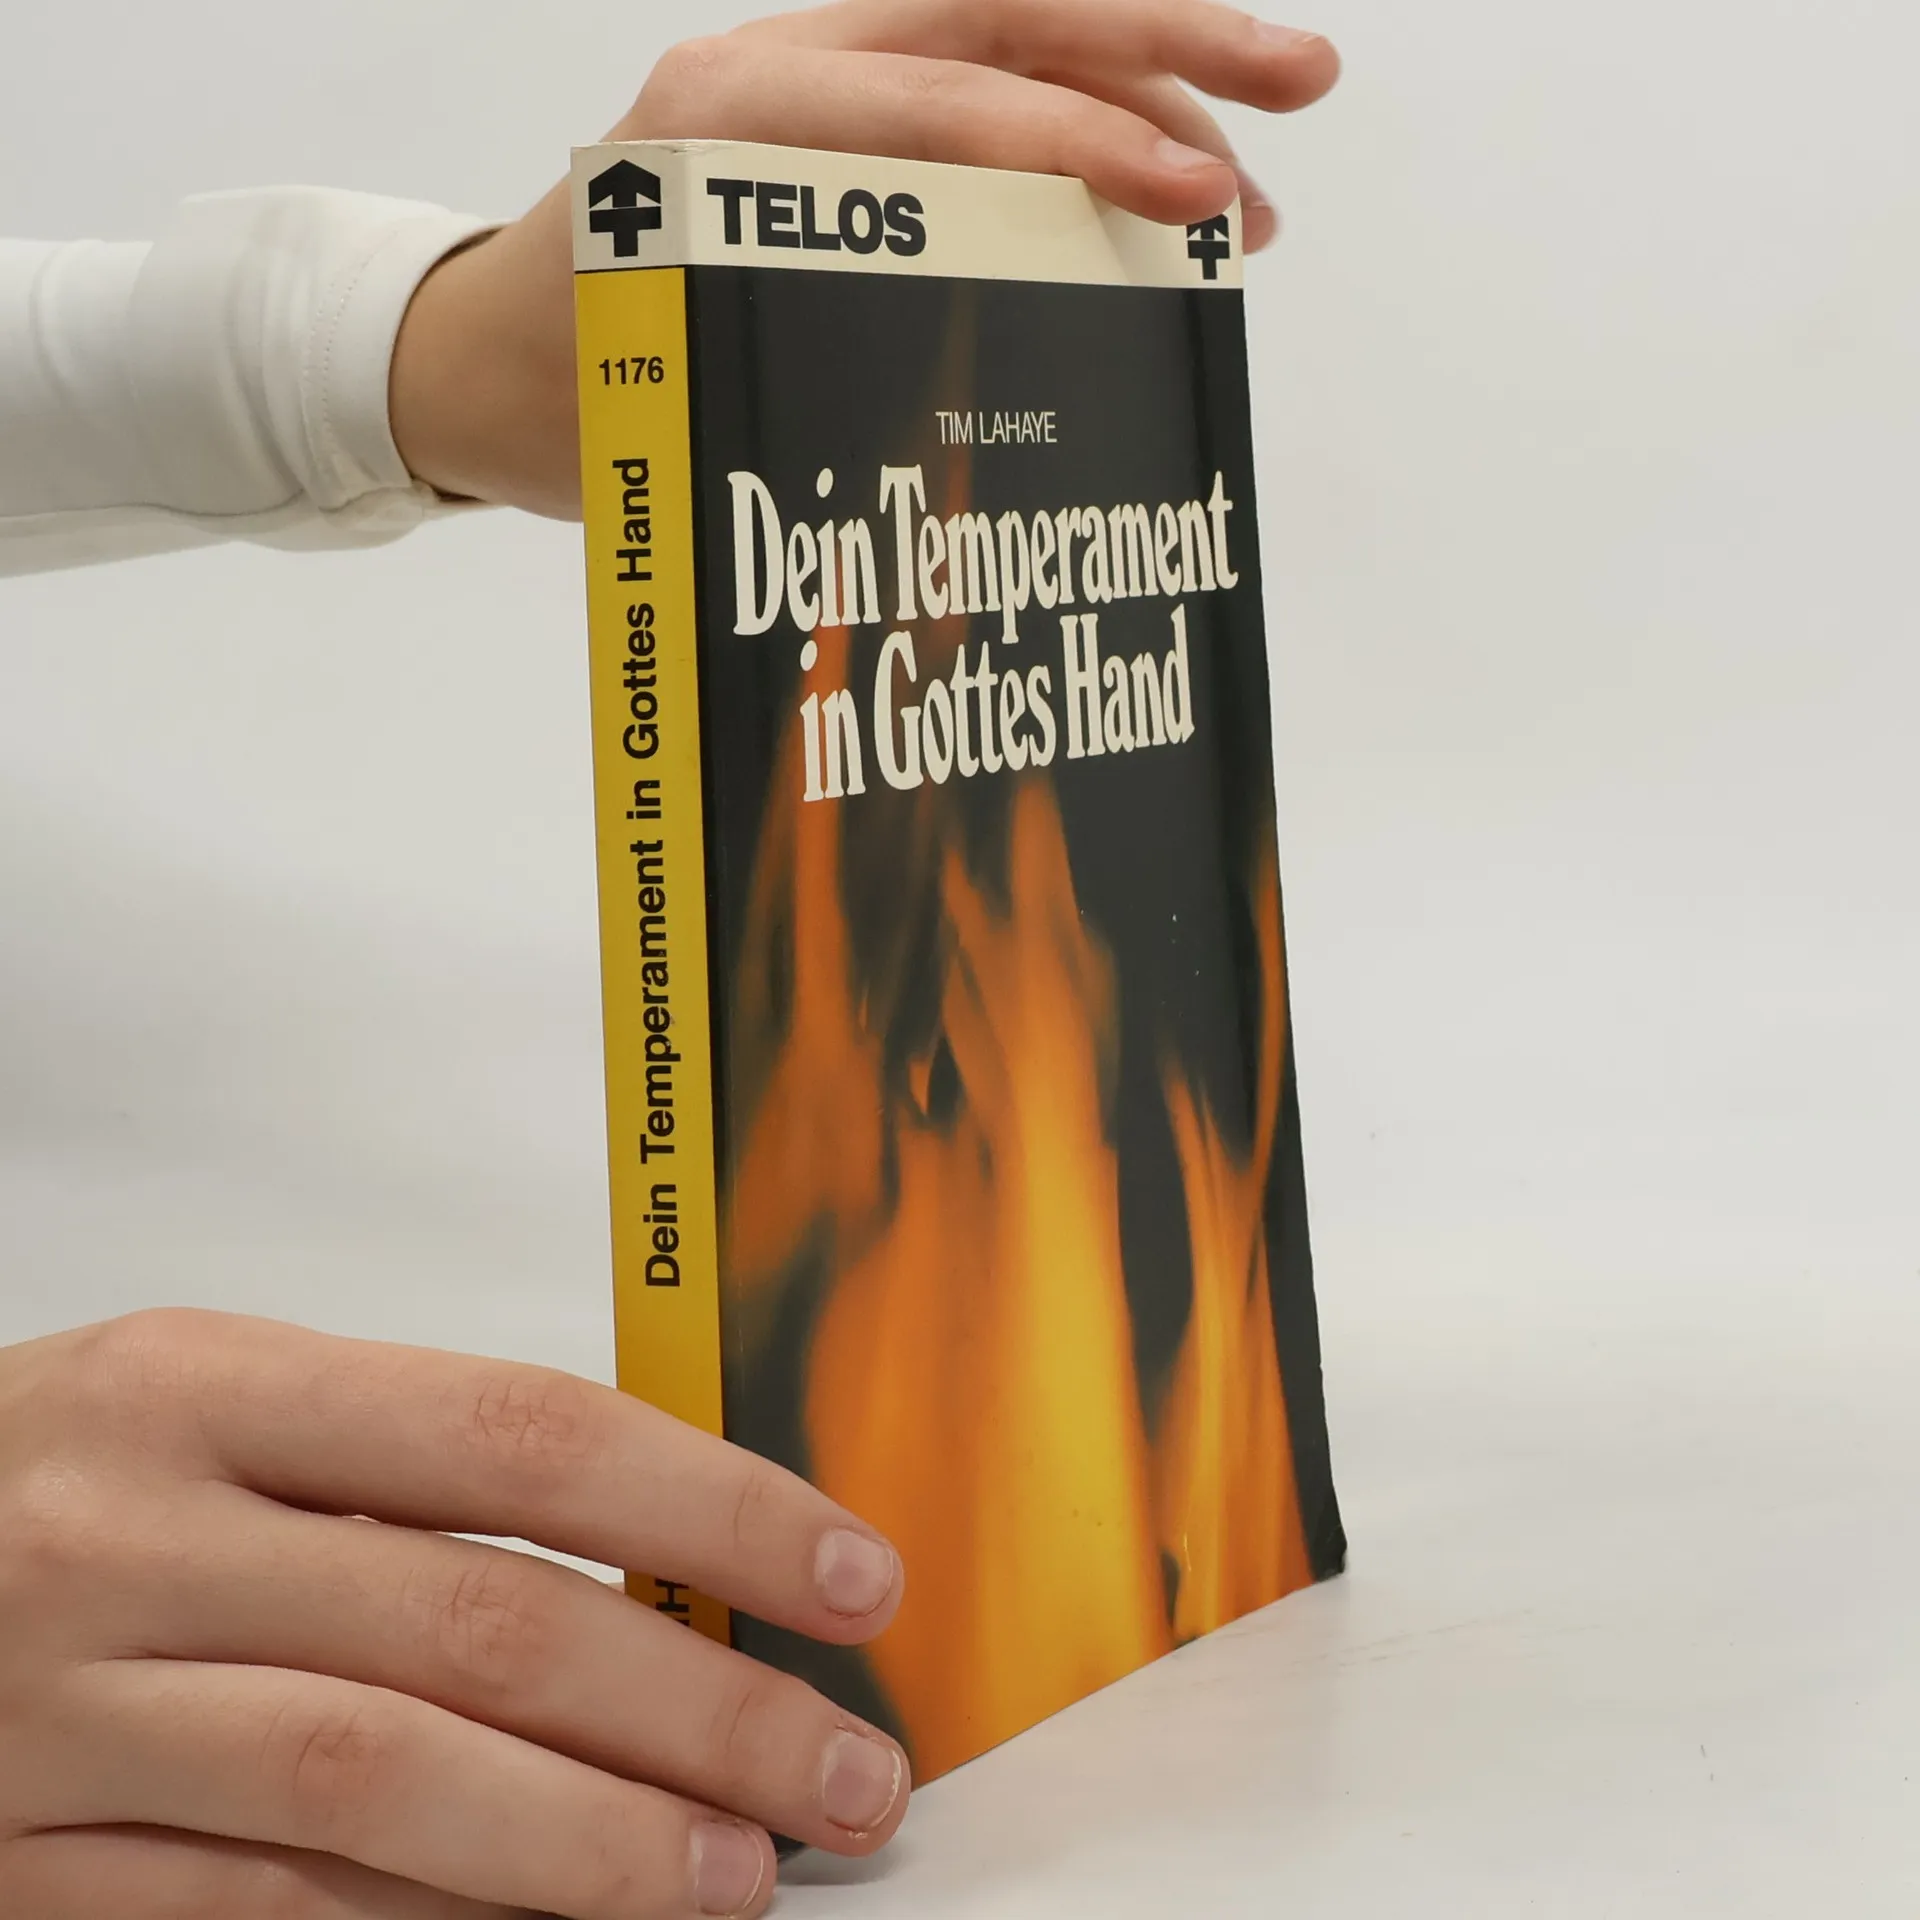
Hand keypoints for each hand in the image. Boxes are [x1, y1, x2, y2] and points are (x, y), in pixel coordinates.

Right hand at [0, 1310, 908, 1917]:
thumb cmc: (38, 1473)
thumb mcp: (205, 1406)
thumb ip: (403, 1466)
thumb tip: (657, 1551)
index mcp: (203, 1384)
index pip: (523, 1434)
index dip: (712, 1510)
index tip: (848, 1570)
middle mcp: (135, 1536)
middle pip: (484, 1627)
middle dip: (699, 1707)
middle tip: (845, 1767)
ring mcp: (68, 1715)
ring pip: (385, 1788)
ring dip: (594, 1844)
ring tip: (744, 1874)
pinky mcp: (19, 1867)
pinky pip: (261, 1911)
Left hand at [389, 0, 1340, 516]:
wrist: (474, 365)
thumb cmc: (568, 399)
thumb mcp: (683, 398)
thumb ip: (819, 374)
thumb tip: (1004, 416)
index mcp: (730, 126)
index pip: (942, 100)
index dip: (1083, 141)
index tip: (1203, 197)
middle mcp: (776, 76)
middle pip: (1000, 17)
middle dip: (1163, 47)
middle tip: (1305, 79)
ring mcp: (807, 88)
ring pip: (1005, 43)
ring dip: (1142, 91)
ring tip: (1254, 182)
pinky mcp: (833, 127)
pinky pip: (978, 96)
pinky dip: (1076, 132)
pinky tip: (1151, 197)